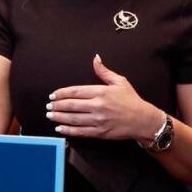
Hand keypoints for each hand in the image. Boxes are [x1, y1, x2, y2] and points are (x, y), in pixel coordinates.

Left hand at [47, 55, 163, 140]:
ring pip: (73, 119)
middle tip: (48, 106)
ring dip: (59, 117)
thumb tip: (95, 58)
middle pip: (71, 105)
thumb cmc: (132, 101)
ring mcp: (98, 120)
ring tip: (50, 115)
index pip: (76, 91)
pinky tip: (60, 128)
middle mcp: (98, 106)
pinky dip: (68, 130)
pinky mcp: (100, 132)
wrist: (143, 120)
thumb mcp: (120, 81)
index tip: (53, 95)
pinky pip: (80, 131)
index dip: (62, 93)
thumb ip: (104, 71)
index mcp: (101, 92)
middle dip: (57, 106)